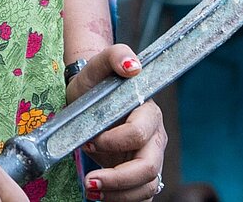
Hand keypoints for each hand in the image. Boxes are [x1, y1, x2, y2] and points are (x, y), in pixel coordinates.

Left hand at [66, 44, 166, 201]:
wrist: (89, 96)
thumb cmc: (94, 81)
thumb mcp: (97, 65)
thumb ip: (116, 55)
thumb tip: (133, 67)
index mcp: (148, 110)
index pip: (138, 134)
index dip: (113, 142)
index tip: (88, 142)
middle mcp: (154, 136)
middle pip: (148, 167)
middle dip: (118, 180)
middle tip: (89, 182)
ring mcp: (151, 156)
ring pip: (147, 186)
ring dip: (118, 194)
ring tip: (91, 189)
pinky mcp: (142, 173)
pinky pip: (142, 196)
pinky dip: (123, 201)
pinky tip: (103, 196)